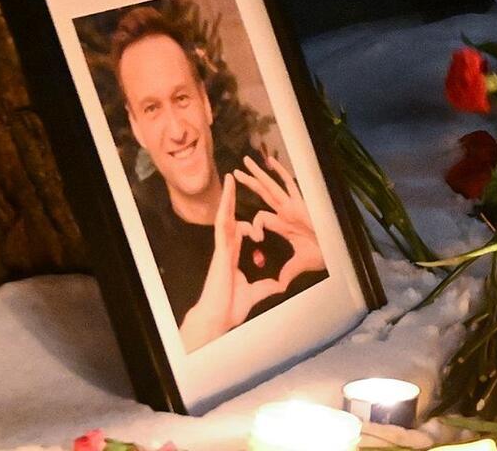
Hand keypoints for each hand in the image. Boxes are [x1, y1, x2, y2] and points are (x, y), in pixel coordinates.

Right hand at [178, 174, 287, 350]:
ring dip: (228, 197)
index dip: (248, 225)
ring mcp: (222, 247)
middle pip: (231, 219)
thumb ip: (267, 286)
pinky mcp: (220, 249)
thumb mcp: (256, 293)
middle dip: (233, 202)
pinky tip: (228, 193)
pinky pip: (222, 223)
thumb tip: (279, 285)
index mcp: (234, 258)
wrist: (217, 318)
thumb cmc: (230, 308)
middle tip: (236, 182)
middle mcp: (227, 249)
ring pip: (225, 216)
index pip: (240, 234)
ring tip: (231, 177)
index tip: (256, 223)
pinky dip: (225, 207)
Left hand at [235, 153, 325, 281]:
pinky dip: (280, 172)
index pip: (261, 217)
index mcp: (284, 224)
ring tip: (244, 162)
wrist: (335, 250)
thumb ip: (287, 270)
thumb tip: (280, 284)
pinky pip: (289, 184)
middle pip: (263, 194)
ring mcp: (293, 206)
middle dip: (250, 183)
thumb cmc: (323, 254)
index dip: (254, 225)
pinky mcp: (301, 203)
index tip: (255, 238)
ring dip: (258, 175)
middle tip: (235, 172)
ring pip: (271, 187)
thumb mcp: (299, 264)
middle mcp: (287, 211)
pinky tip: (269, 162)